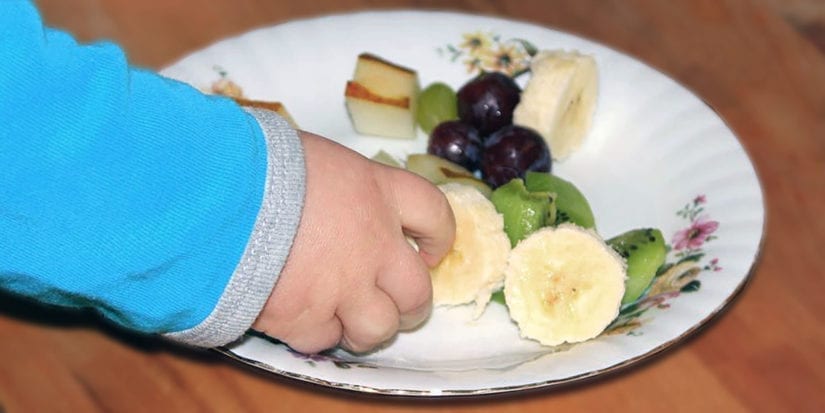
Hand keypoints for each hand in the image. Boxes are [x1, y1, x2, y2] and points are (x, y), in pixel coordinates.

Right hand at [252, 131, 455, 353]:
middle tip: (395, 301)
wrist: (217, 197)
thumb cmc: (259, 161)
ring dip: (367, 326)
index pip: (436, 216)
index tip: (430, 249)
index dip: (440, 237)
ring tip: (348, 317)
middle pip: (417, 292)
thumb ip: (339, 183)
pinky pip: (325, 340)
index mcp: (378, 193)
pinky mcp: (304, 318)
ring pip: (379, 328)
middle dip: (410, 302)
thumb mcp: (313, 155)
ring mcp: (343, 288)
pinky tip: (300, 315)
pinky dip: (316, 332)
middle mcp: (373, 246)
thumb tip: (332, 192)